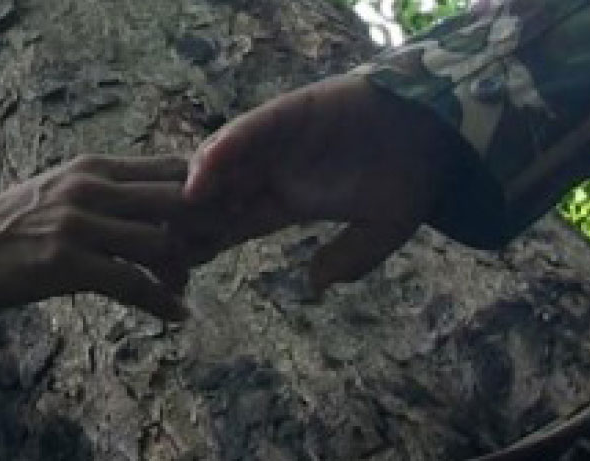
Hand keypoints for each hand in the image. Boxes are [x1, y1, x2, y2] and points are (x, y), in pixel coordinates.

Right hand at [0, 155, 192, 320]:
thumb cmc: (8, 226)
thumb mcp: (60, 191)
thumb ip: (105, 193)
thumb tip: (152, 208)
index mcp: (94, 167)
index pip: (172, 167)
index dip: (202, 195)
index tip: (212, 223)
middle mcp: (90, 188)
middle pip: (177, 202)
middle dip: (202, 231)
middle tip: (207, 258)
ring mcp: (78, 225)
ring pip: (160, 244)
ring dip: (183, 272)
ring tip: (182, 289)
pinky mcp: (65, 264)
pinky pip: (132, 283)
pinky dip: (163, 302)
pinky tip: (178, 315)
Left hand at [181, 73, 463, 291]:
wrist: (436, 131)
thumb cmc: (410, 181)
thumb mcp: (380, 233)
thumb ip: (349, 259)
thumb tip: (315, 286)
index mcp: (287, 201)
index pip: (232, 226)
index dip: (204, 244)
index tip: (176, 270)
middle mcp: (273, 170)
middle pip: (215, 195)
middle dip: (184, 217)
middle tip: (154, 243)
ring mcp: (277, 140)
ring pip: (222, 162)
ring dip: (193, 185)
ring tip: (167, 213)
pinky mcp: (287, 112)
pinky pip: (247, 129)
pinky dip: (222, 148)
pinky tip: (200, 172)